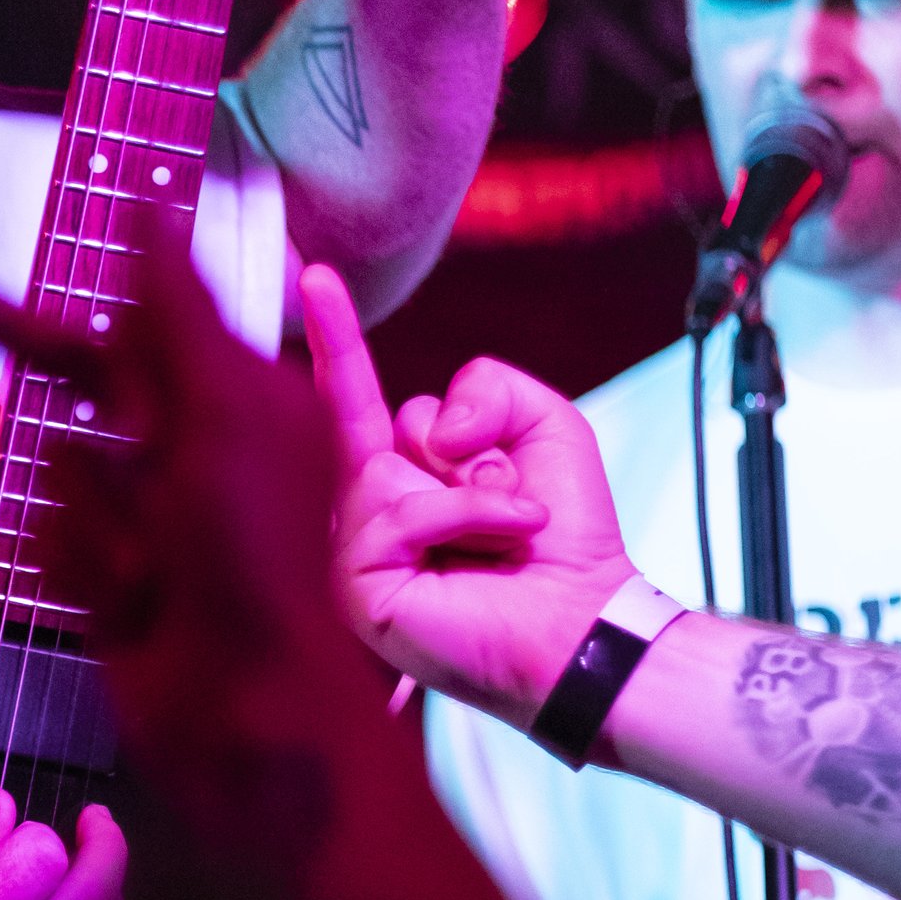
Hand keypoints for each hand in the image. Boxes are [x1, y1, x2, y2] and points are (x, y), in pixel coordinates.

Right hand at [0, 234, 357, 883]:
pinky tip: (134, 608)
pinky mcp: (112, 588)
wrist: (262, 732)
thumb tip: (151, 200)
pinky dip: (87, 571)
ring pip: (62, 475)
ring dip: (93, 515)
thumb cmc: (266, 565)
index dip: (62, 285)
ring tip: (152, 569)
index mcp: (240, 399)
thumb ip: (174, 310)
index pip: (135, 317)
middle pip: (84, 385)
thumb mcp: (224, 414)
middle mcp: (195, 453)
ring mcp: (149, 524)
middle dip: (22, 357)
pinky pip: (58, 548)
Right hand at [300, 265, 634, 725]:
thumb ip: (487, 385)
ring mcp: (353, 549)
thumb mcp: (545, 425)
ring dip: (475, 490)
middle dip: (472, 448)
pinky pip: (402, 509)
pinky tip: (499, 549)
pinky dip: (470, 516)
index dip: (334, 337)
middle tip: (515, 505)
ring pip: (390, 466)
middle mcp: (365, 508)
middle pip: (392, 422)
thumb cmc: (566, 542)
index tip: (314, 276)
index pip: (354, 396)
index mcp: (398, 473)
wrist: (586, 623)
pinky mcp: (355, 586)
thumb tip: (427, 433)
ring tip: (505, 538)